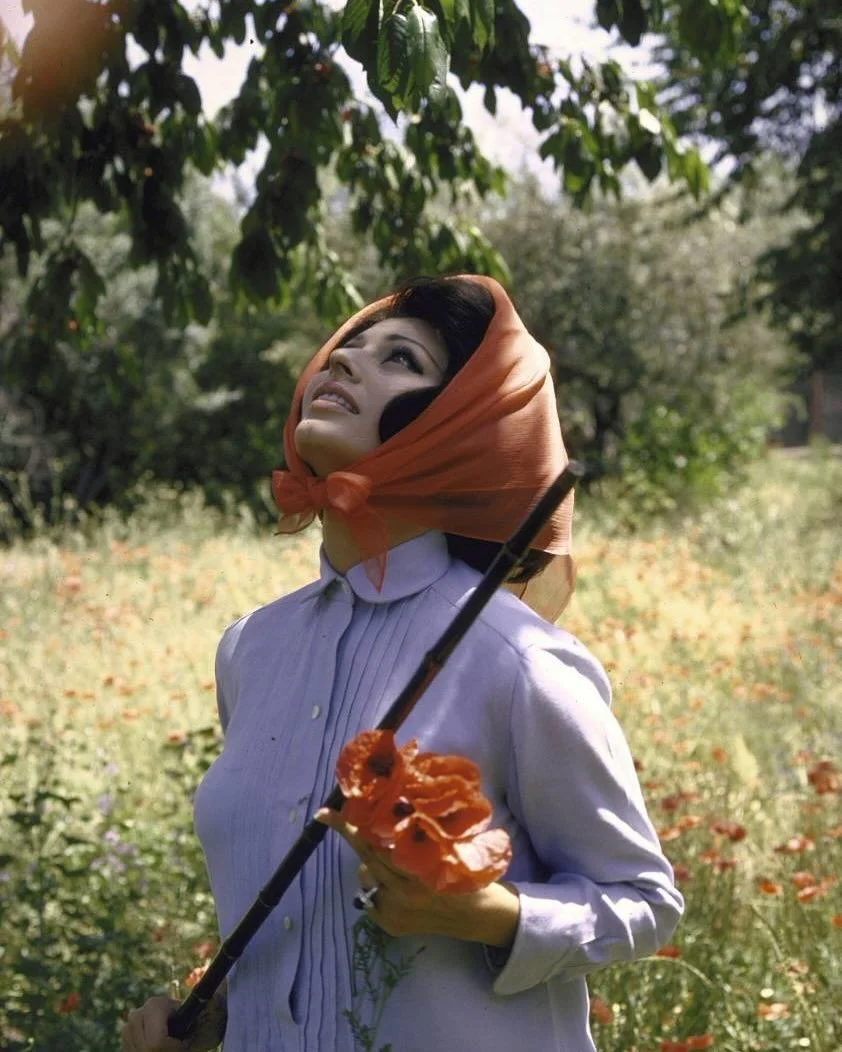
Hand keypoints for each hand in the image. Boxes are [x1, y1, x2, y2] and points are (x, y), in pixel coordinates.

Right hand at [120, 994, 225, 1051]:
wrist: (199, 1018)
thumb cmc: (206, 1017)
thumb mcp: (209, 1012)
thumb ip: (207, 1007)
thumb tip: (206, 995)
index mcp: (154, 1006)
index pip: (156, 1043)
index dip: (173, 1049)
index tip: (186, 1044)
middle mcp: (136, 1016)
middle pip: (147, 1051)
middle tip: (181, 1047)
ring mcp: (128, 1030)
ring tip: (173, 1045)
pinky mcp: (127, 1042)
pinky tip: (162, 1048)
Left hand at [314, 808, 519, 947]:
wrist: (479, 917)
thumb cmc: (467, 873)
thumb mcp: (447, 849)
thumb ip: (417, 841)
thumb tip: (386, 822)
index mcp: (419, 873)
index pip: (376, 846)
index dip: (351, 828)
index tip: (325, 813)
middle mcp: (403, 895)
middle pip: (366, 859)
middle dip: (352, 837)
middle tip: (332, 816)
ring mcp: (394, 913)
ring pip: (367, 877)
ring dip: (372, 865)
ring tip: (392, 860)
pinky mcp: (390, 925)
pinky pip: (372, 896)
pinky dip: (378, 885)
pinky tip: (394, 884)